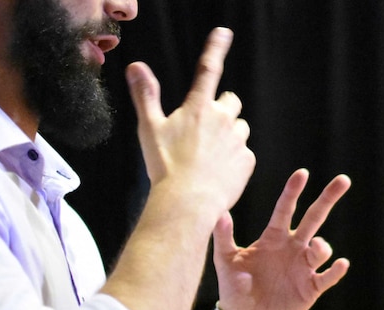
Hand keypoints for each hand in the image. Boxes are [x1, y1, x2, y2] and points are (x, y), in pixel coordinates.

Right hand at [125, 27, 254, 216]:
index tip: (224, 33)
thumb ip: (145, 95)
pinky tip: (218, 172)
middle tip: (205, 129)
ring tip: (209, 156)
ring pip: (240, 128)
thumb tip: (135, 65)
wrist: (188, 202)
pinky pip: (245, 153)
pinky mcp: (248, 161)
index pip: (208, 70)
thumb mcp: (149, 128)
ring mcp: (238, 140)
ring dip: (230, 135)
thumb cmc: (165, 166)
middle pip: (231, 102)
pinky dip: (235, 159)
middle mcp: (222, 119)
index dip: (216, 48)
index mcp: (198, 107)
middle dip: (222, 110)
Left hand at [213, 169, 350, 309]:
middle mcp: (292, 248)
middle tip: (343, 180)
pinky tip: (340, 263)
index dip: (293, 192)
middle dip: (327, 199)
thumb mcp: (225, 261)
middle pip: (314, 218)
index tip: (302, 173)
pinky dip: (336, 270)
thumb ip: (223, 237)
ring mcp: (303, 267)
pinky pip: (327, 277)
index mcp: (273, 238)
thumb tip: (221, 213)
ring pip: (321, 248)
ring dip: (322, 245)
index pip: (285, 209)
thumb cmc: (233, 288)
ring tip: (317, 247)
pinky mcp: (311, 288)